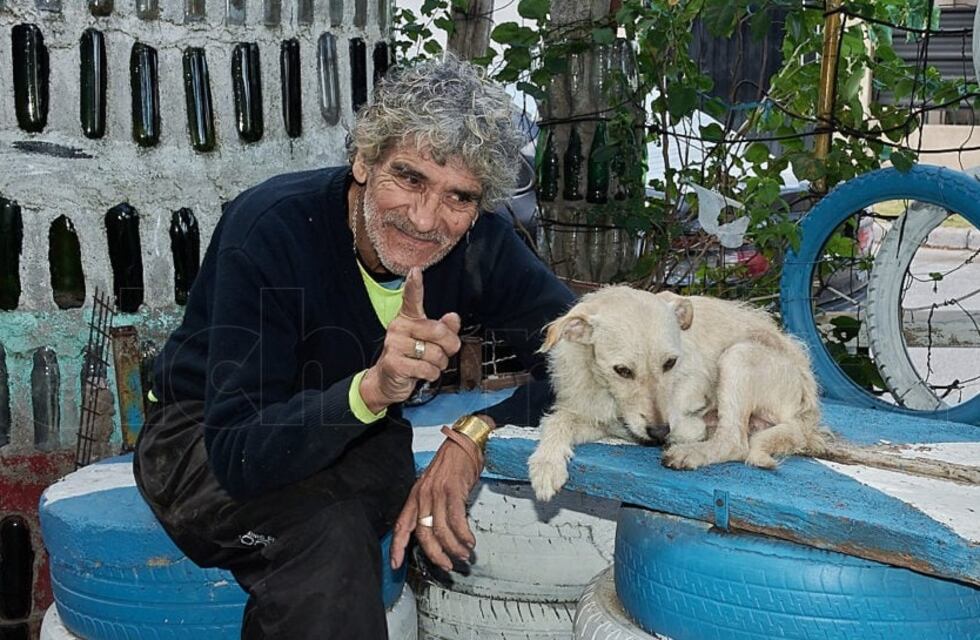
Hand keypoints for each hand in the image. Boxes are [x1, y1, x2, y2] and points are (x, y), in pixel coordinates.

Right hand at [361, 267, 461, 412]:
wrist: (388, 381)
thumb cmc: (412, 358)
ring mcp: (394, 345)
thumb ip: (444, 329)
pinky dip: (431, 375)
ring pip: (435, 354)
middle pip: (439, 331)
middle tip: (444, 353)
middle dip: (449, 346)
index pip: (412, 298)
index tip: (415, 271)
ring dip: (439, 364)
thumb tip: (453, 318)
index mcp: (408, 318)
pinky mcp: (393, 363)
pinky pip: (427, 369)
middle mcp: (399, 327)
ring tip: (428, 364)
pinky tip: (421, 374)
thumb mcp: (430, 341)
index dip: (415, 285)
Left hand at [389, 417, 493, 570]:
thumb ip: (430, 506)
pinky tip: (469, 541)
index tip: (395, 564)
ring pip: (440, 530)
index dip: (397, 547)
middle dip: (435, 554)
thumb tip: (436, 531)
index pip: (401, 526)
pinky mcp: (453, 491)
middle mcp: (422, 496)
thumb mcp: (433, 485)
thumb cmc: (452, 464)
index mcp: (415, 496)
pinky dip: (464, 535)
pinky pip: (457, 520)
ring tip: (463, 554)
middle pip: (424, 534)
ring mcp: (437, 493)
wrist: (464, 443)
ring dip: (453, 547)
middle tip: (447, 565)